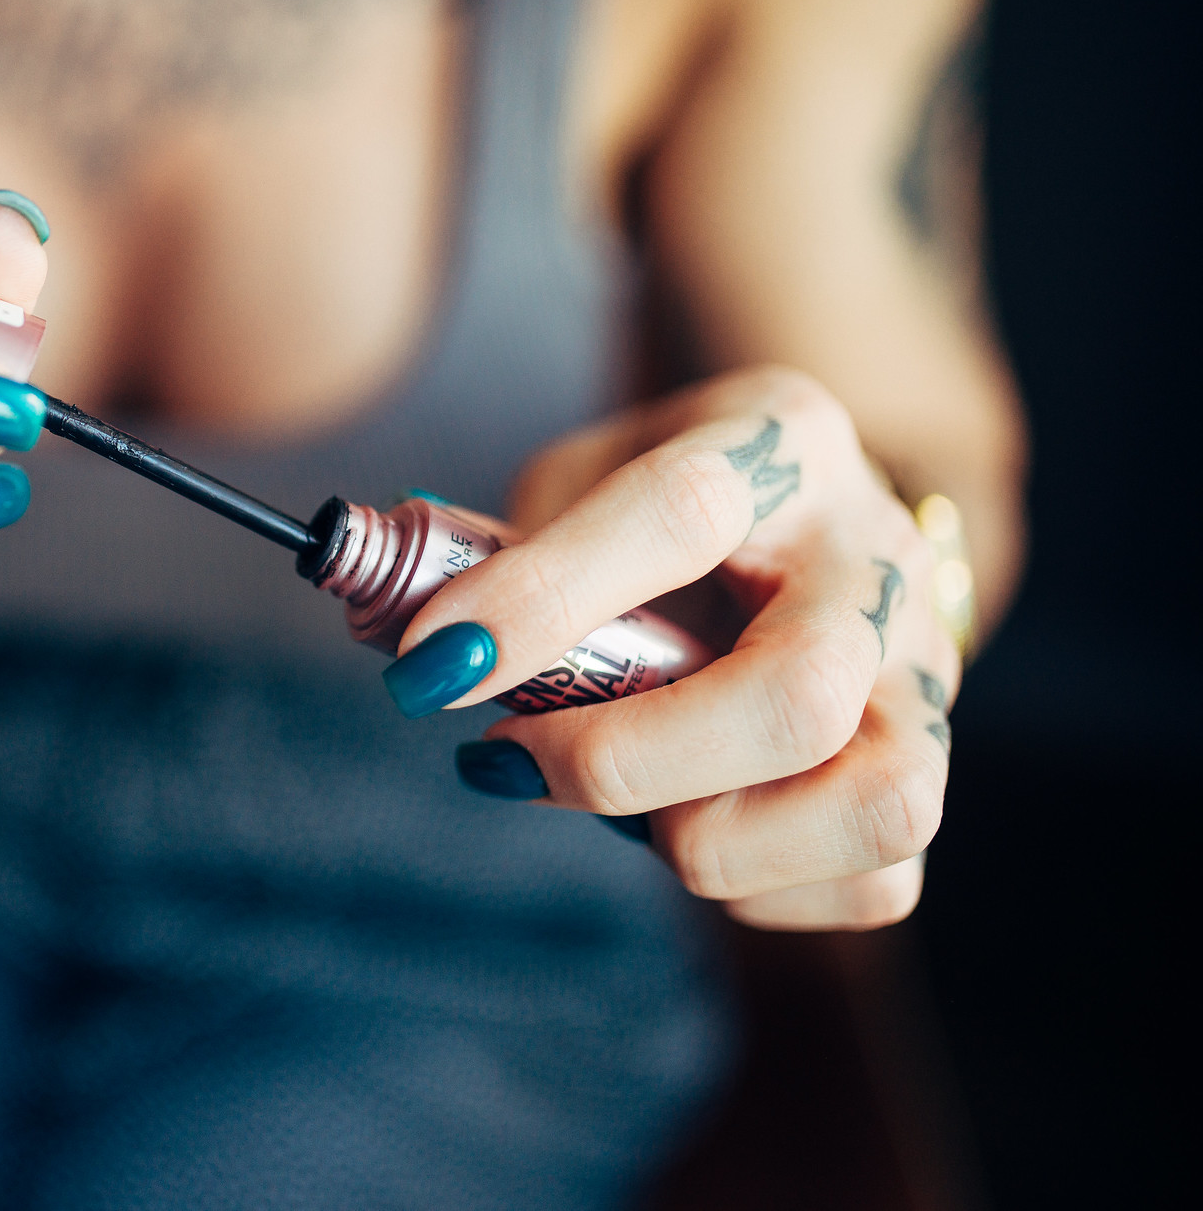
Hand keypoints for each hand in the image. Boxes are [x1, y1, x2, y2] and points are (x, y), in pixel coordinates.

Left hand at [396, 367, 956, 930]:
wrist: (810, 521)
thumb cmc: (665, 507)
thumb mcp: (581, 480)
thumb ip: (500, 552)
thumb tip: (401, 644)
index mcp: (778, 442)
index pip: (677, 513)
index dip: (541, 599)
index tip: (430, 664)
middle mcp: (876, 555)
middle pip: (797, 695)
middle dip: (625, 759)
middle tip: (510, 758)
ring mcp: (928, 669)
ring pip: (879, 804)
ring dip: (715, 841)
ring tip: (626, 810)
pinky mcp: (932, 766)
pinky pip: (878, 880)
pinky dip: (761, 890)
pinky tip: (686, 830)